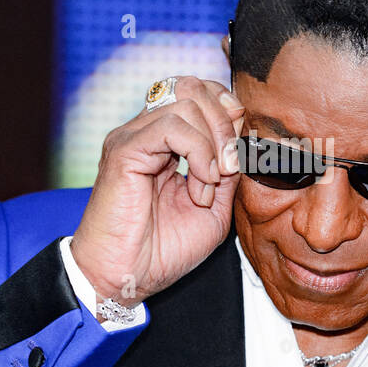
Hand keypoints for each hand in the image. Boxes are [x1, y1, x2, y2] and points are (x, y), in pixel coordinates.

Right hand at [70, 76, 244, 306]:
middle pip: (193, 87)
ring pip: (186, 103)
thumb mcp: (213, 210)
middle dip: (224, 123)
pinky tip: (201, 182)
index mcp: (164, 143)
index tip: (238, 148)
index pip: (197, 93)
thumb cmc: (162, 251)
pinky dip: (199, 152)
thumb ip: (227, 172)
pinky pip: (171, 126)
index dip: (225, 108)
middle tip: (229, 168)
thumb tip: (243, 141)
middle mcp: (145, 133)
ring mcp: (132, 138)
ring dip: (213, 145)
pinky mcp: (124, 151)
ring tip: (208, 185)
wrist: (125, 279)